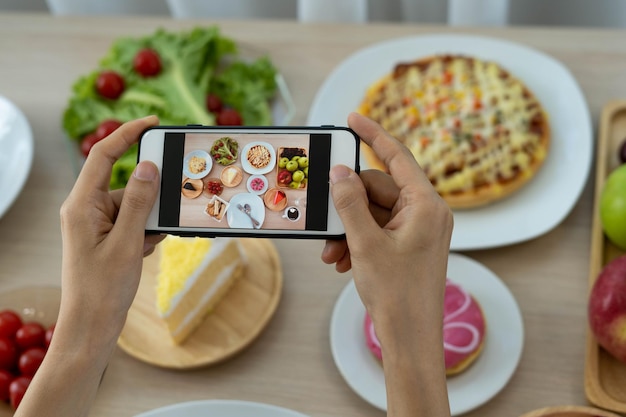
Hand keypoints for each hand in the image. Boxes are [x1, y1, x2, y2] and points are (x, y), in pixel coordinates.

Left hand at [58, 115, 161, 331]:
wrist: (92, 326)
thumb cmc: (102, 289)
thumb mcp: (126, 243)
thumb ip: (138, 202)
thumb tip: (148, 166)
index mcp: (81, 204)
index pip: (102, 155)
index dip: (127, 133)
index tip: (153, 123)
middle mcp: (86, 209)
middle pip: (123, 182)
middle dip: (148, 194)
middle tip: (166, 205)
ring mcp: (96, 223)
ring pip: (133, 205)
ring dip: (149, 220)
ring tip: (150, 242)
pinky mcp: (106, 236)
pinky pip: (133, 221)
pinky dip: (146, 232)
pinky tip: (146, 250)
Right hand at [322, 112, 452, 319]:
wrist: (410, 337)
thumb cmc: (397, 294)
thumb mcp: (365, 244)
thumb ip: (350, 203)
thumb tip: (339, 172)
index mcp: (426, 205)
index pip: (397, 156)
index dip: (372, 135)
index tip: (352, 118)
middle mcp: (425, 212)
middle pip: (376, 189)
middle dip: (347, 208)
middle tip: (326, 229)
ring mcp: (418, 229)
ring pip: (373, 212)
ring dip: (348, 230)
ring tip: (334, 255)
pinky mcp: (409, 245)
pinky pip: (377, 229)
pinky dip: (357, 241)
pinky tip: (343, 261)